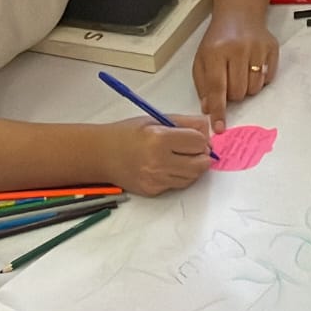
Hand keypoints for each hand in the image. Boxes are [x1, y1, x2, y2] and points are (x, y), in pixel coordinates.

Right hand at [97, 115, 213, 196]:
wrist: (102, 155)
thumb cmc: (127, 134)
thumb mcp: (155, 119)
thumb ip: (185, 122)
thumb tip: (208, 128)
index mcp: (159, 139)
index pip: (198, 142)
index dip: (200, 139)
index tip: (194, 137)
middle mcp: (158, 162)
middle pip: (200, 163)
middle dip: (201, 155)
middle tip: (192, 148)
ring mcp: (156, 179)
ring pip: (192, 177)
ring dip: (193, 167)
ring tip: (180, 157)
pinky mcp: (153, 190)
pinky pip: (178, 185)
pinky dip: (179, 176)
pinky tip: (168, 166)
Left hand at [193, 10, 279, 133]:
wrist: (239, 14)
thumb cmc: (218, 41)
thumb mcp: (202, 60)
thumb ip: (203, 85)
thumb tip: (209, 109)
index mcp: (216, 52)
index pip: (216, 87)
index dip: (218, 110)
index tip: (220, 127)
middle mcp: (238, 49)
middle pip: (237, 92)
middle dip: (233, 95)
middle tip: (230, 80)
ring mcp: (257, 48)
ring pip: (254, 89)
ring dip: (247, 88)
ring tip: (241, 73)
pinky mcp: (272, 49)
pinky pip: (268, 79)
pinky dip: (260, 79)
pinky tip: (253, 66)